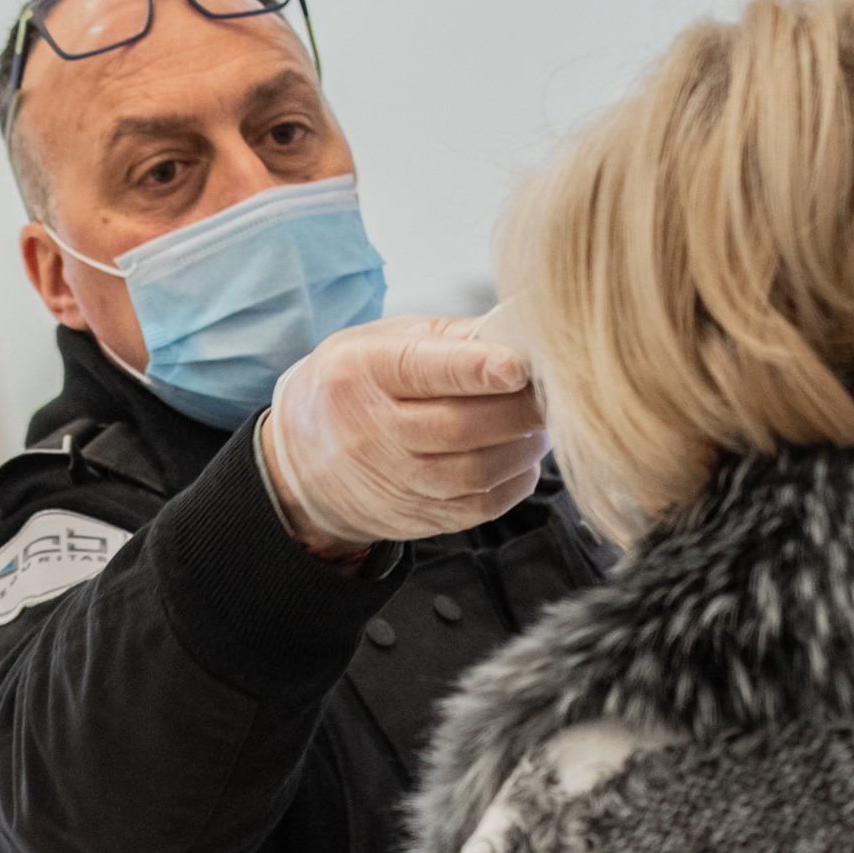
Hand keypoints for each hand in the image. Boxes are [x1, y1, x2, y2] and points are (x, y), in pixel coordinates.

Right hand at [256, 314, 548, 556]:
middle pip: (461, 426)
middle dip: (520, 408)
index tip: (519, 366)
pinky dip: (514, 481)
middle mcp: (371, 431)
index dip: (476, 370)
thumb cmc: (356, 386)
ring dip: (524, 446)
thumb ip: (450, 337)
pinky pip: (480, 506)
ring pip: (477, 470)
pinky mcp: (415, 518)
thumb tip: (524, 334)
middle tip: (551, 390)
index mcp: (361, 372)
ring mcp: (392, 482)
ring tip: (539, 423)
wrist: (302, 460)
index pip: (423, 371)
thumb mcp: (381, 342)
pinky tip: (520, 457)